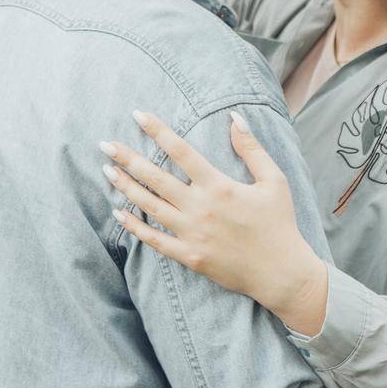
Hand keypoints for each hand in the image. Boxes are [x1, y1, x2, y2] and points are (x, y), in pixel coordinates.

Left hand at [100, 109, 328, 336]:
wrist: (281, 273)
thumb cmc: (279, 223)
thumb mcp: (274, 180)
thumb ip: (251, 148)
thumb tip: (234, 117)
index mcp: (219, 186)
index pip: (180, 151)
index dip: (157, 130)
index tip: (137, 115)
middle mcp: (200, 208)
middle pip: (155, 177)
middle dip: (128, 158)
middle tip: (105, 144)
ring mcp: (192, 234)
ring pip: (150, 206)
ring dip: (125, 187)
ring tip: (106, 171)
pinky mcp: (189, 257)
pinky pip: (154, 240)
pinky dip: (134, 226)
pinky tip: (118, 213)